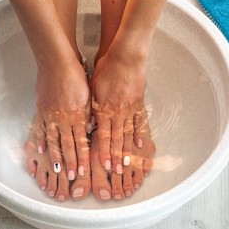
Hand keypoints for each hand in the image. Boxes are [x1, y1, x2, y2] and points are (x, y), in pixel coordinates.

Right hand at [35, 59, 89, 180]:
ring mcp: (51, 115)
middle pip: (68, 145)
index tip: (83, 171)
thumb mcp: (88, 96)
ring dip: (56, 157)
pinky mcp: (41, 109)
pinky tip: (39, 150)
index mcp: (78, 115)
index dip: (82, 158)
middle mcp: (64, 119)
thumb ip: (88, 115)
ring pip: (53, 141)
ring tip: (57, 170)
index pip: (81, 142)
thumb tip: (90, 130)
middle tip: (71, 177)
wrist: (57, 63)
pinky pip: (40, 128)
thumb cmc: (75, 76)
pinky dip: (40, 140)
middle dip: (70, 163)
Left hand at [90, 51, 145, 173]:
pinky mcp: (139, 103)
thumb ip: (91, 107)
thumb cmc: (106, 69)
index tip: (103, 165)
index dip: (103, 152)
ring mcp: (130, 109)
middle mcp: (117, 112)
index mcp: (104, 109)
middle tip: (116, 172)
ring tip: (129, 164)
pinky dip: (140, 134)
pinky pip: (140, 121)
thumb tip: (88, 124)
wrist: (126, 56)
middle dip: (115, 157)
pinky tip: (140, 145)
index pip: (103, 136)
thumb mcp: (93, 88)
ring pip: (128, 134)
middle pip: (116, 139)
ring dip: (127, 150)